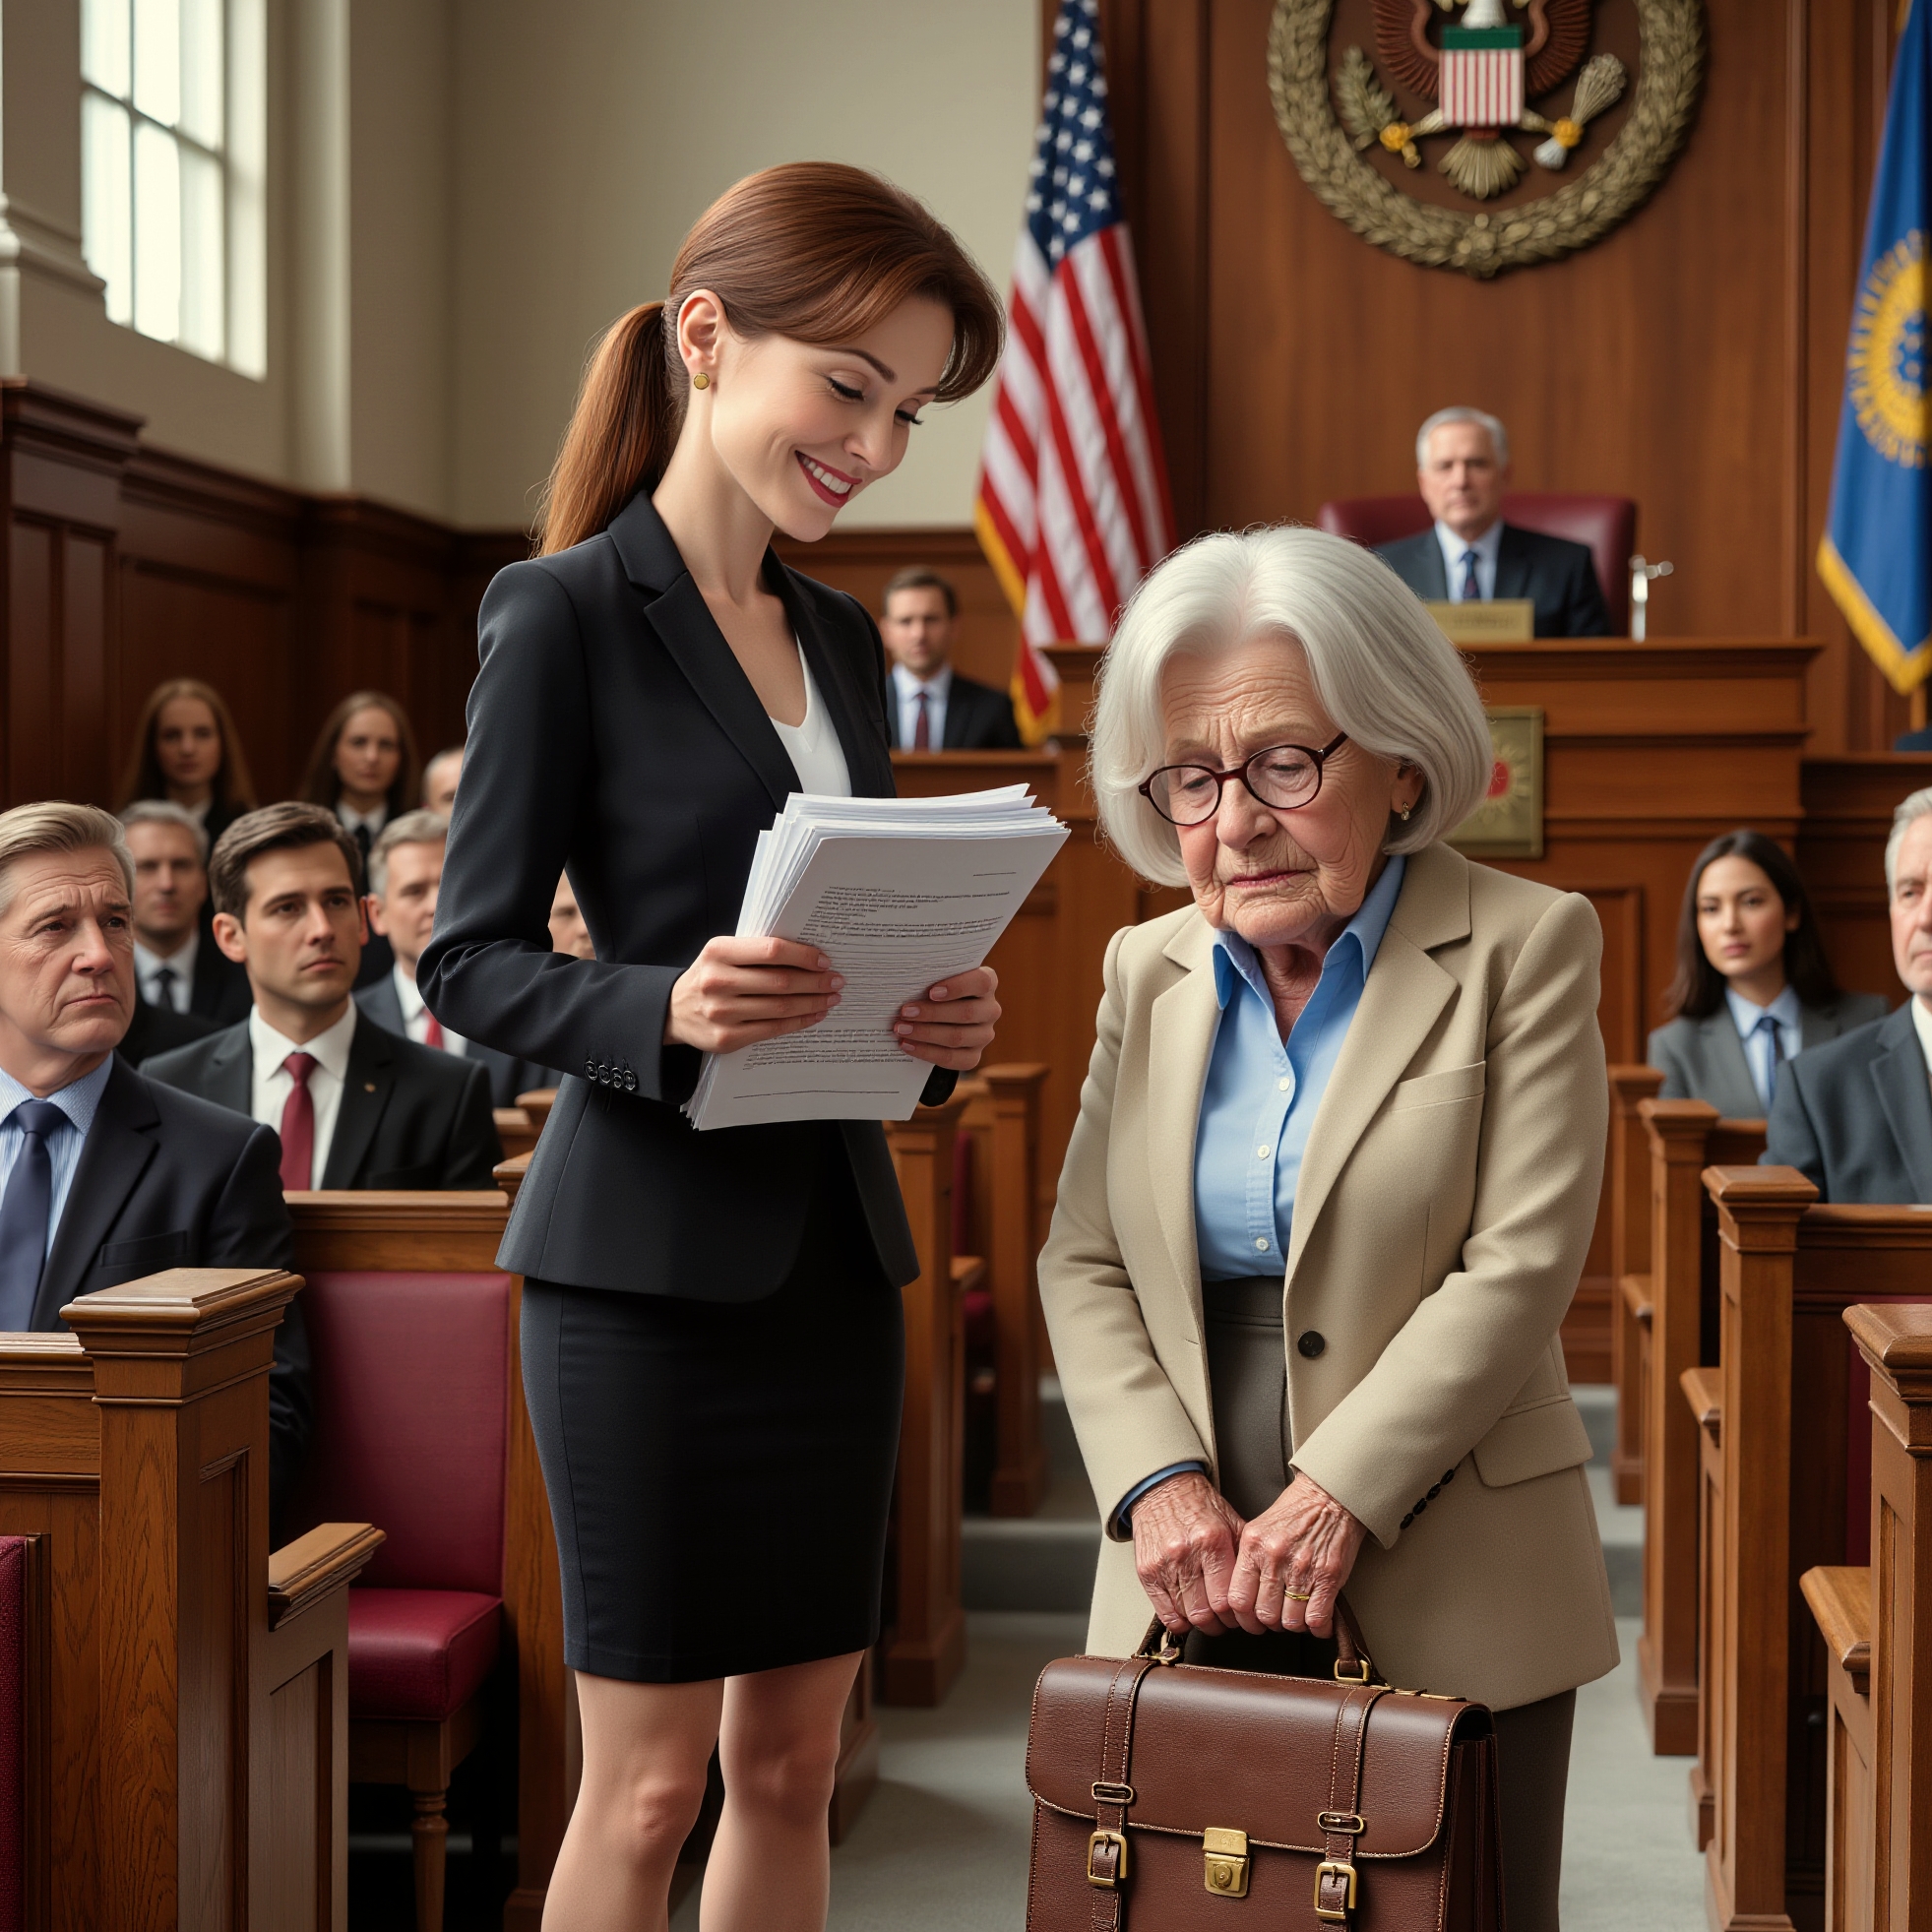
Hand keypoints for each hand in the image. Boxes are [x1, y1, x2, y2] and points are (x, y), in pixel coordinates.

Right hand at [665, 936, 842, 1052]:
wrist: (673, 1010)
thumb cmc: (710, 977)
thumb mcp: (723, 955)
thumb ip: (756, 953)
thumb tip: (809, 957)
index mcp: (718, 952)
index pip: (771, 950)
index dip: (803, 955)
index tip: (824, 960)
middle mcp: (717, 981)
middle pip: (780, 981)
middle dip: (816, 982)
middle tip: (837, 981)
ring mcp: (721, 1012)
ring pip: (780, 1008)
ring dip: (813, 1003)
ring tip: (830, 998)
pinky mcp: (726, 1038)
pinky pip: (773, 1030)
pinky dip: (799, 1022)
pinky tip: (814, 1015)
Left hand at [894, 965, 999, 1071]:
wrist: (940, 1015)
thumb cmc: (937, 989)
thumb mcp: (938, 978)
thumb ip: (931, 977)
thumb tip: (906, 982)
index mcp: (987, 983)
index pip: (982, 983)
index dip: (958, 987)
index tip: (932, 992)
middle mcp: (990, 1010)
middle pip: (966, 1013)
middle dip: (932, 1013)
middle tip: (905, 1012)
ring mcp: (984, 1035)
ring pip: (957, 1037)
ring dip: (926, 1034)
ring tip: (902, 1029)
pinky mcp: (973, 1055)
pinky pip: (952, 1058)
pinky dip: (927, 1052)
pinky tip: (908, 1045)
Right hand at [1131, 1470, 1245, 1635]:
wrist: (1163, 1489)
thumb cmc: (1199, 1506)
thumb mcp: (1231, 1522)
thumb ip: (1244, 1555)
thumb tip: (1261, 1587)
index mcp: (1212, 1542)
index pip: (1228, 1599)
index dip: (1237, 1615)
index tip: (1240, 1616)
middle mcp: (1186, 1554)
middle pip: (1206, 1613)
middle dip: (1220, 1624)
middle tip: (1226, 1621)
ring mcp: (1163, 1565)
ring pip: (1186, 1616)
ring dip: (1201, 1624)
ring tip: (1208, 1617)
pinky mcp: (1146, 1572)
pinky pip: (1164, 1613)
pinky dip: (1178, 1621)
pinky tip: (1187, 1615)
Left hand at [1225, 1473, 1366, 1639]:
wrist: (1330, 1496)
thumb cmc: (1296, 1511)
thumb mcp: (1259, 1528)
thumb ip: (1248, 1558)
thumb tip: (1240, 1593)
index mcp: (1253, 1546)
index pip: (1237, 1599)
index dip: (1243, 1617)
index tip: (1250, 1619)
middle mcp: (1275, 1558)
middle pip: (1264, 1615)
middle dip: (1270, 1624)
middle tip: (1275, 1619)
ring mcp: (1302, 1568)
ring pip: (1290, 1621)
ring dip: (1294, 1625)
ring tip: (1296, 1617)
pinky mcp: (1328, 1576)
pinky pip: (1317, 1618)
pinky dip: (1317, 1627)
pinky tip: (1317, 1622)